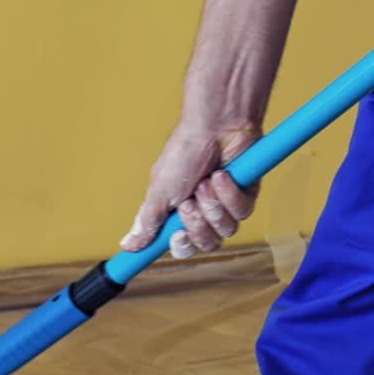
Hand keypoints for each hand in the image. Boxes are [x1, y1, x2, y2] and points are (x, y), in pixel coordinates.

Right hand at [120, 120, 260, 257]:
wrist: (214, 128)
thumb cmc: (183, 153)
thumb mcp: (159, 191)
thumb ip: (146, 222)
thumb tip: (128, 245)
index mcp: (177, 215)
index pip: (181, 246)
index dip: (180, 246)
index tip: (176, 235)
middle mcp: (202, 213)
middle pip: (205, 244)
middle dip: (197, 225)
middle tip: (189, 203)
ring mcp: (225, 206)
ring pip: (225, 231)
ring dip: (212, 207)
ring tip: (205, 183)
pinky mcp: (246, 196)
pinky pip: (241, 212)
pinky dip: (229, 195)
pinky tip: (221, 177)